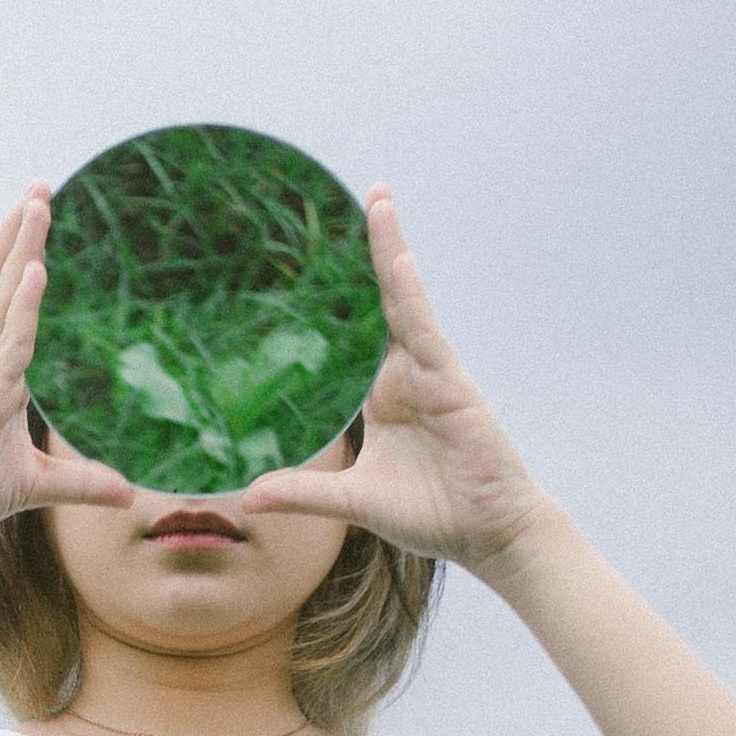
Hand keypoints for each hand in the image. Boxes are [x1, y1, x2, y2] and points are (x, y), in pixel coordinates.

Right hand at [0, 189, 137, 541]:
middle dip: (22, 234)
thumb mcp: (31, 486)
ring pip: (3, 300)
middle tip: (40, 186)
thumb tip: (125, 494)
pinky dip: (22, 307)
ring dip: (23, 248)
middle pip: (2, 284)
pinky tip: (37, 271)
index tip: (38, 222)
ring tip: (37, 201)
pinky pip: (8, 348)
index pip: (7, 307)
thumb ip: (77, 482)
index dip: (23, 262)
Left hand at [240, 190, 555, 575]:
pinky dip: (411, 296)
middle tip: (343, 200)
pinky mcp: (450, 382)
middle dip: (362, 252)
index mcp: (378, 394)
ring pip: (402, 301)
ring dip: (389, 250)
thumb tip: (248, 496)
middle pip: (375, 302)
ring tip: (376, 200)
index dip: (327, 298)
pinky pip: (425, 331)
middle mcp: (402, 373)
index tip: (301, 260)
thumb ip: (304, 492)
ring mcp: (428, 373)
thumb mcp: (352, 501)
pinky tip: (397, 260)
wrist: (487, 535)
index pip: (347, 336)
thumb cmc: (431, 514)